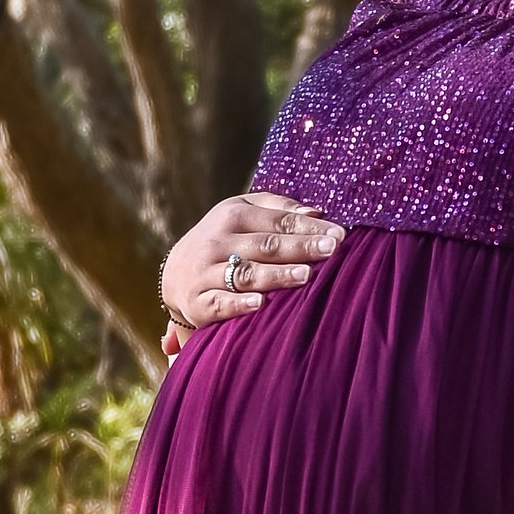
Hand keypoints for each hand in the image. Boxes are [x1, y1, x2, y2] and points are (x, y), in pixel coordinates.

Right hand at [161, 192, 344, 337]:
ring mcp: (205, 272)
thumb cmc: (224, 240)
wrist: (174, 274)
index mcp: (233, 215)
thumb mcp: (243, 213)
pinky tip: (261, 303)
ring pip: (245, 274)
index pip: (279, 221)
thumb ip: (279, 209)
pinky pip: (220, 303)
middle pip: (266, 245)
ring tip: (305, 275)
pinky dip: (239, 304)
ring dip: (276, 275)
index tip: (340, 235)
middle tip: (331, 250)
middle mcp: (218, 242)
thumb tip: (318, 211)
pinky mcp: (198, 302)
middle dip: (300, 247)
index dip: (310, 227)